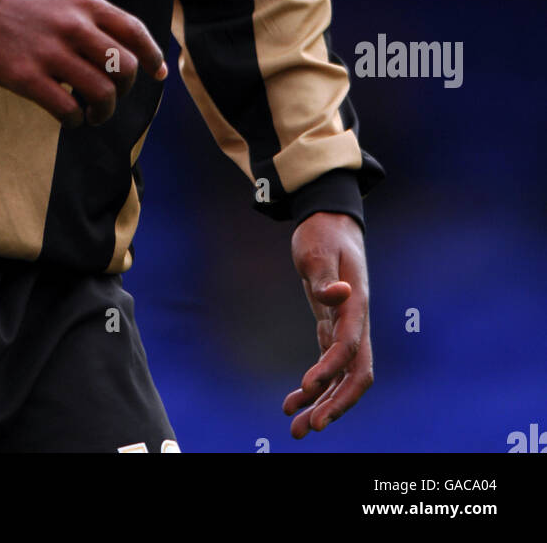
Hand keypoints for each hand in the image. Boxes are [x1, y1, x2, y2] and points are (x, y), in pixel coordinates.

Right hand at [0, 0, 166, 127]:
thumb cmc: (24, 8)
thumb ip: (96, 21)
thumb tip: (132, 55)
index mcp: (85, 4)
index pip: (135, 31)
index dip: (152, 56)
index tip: (158, 73)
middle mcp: (73, 26)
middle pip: (124, 66)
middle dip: (125, 89)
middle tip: (112, 95)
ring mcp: (50, 52)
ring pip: (102, 93)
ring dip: (104, 112)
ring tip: (94, 114)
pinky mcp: (27, 77)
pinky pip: (68, 109)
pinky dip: (76, 121)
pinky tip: (71, 119)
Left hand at [283, 211, 373, 437]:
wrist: (329, 221)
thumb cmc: (323, 233)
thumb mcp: (317, 249)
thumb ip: (325, 277)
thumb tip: (339, 295)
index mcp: (356, 304)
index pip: (349, 346)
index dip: (330, 371)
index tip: (306, 387)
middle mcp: (356, 322)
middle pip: (356, 375)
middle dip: (336, 404)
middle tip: (310, 427)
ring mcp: (347, 328)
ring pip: (342, 378)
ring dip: (323, 404)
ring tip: (296, 429)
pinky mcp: (334, 328)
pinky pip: (329, 367)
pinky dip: (315, 387)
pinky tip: (293, 402)